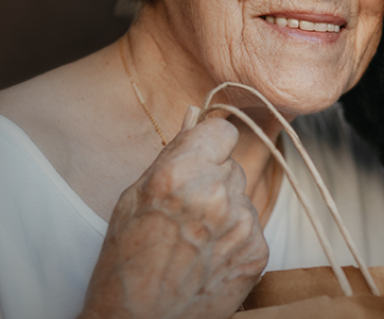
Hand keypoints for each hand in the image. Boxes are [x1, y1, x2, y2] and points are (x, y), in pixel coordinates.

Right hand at [79, 114, 268, 318]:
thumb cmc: (126, 262)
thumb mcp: (134, 198)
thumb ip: (171, 156)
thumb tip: (194, 121)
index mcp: (180, 175)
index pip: (223, 131)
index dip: (208, 146)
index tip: (199, 159)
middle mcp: (217, 196)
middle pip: (232, 166)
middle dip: (213, 179)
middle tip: (186, 210)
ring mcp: (242, 226)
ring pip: (244, 197)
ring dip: (225, 209)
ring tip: (195, 238)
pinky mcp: (257, 253)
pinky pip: (252, 227)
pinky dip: (235, 238)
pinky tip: (208, 255)